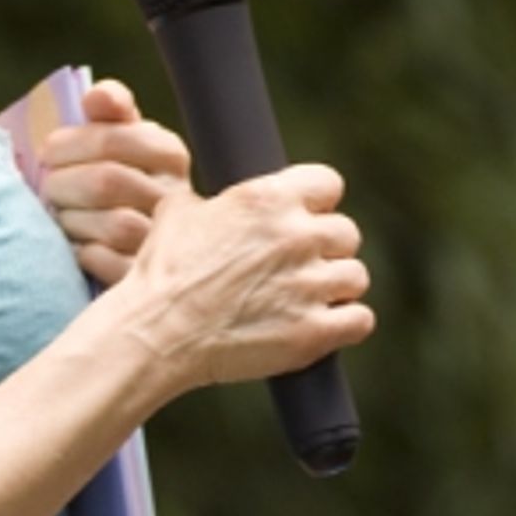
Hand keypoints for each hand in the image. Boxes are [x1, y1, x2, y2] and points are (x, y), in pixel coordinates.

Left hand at [38, 77, 191, 288]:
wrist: (145, 240)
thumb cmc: (119, 177)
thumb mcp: (119, 137)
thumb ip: (109, 108)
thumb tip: (96, 96)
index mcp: (169, 153)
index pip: (112, 138)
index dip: (69, 144)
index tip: (47, 153)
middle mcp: (176, 194)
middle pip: (108, 181)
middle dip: (65, 184)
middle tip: (48, 188)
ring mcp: (169, 239)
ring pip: (115, 224)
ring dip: (74, 219)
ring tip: (63, 216)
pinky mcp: (152, 276)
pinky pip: (112, 264)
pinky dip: (87, 254)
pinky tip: (79, 245)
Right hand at [122, 163, 374, 395]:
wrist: (155, 331)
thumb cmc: (160, 272)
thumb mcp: (177, 212)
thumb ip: (211, 199)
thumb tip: (213, 199)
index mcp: (267, 199)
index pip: (328, 184)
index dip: (317, 203)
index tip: (304, 219)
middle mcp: (296, 236)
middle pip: (346, 233)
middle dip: (325, 249)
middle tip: (297, 267)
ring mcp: (309, 285)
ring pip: (355, 276)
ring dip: (335, 287)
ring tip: (305, 299)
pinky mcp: (314, 331)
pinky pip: (360, 320)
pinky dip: (345, 323)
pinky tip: (322, 324)